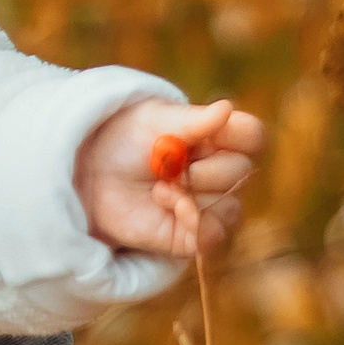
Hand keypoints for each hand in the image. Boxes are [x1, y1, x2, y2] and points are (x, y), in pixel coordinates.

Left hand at [76, 97, 263, 258]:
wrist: (90, 173)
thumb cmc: (125, 139)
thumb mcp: (154, 120)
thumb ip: (193, 120)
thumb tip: (227, 108)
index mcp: (218, 137)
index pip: (253, 137)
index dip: (239, 136)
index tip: (209, 134)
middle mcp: (220, 172)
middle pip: (242, 173)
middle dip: (206, 171)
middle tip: (171, 166)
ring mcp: (208, 204)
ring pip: (231, 208)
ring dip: (193, 197)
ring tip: (160, 187)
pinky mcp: (191, 234)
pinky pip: (213, 236)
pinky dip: (192, 221)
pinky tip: (164, 204)